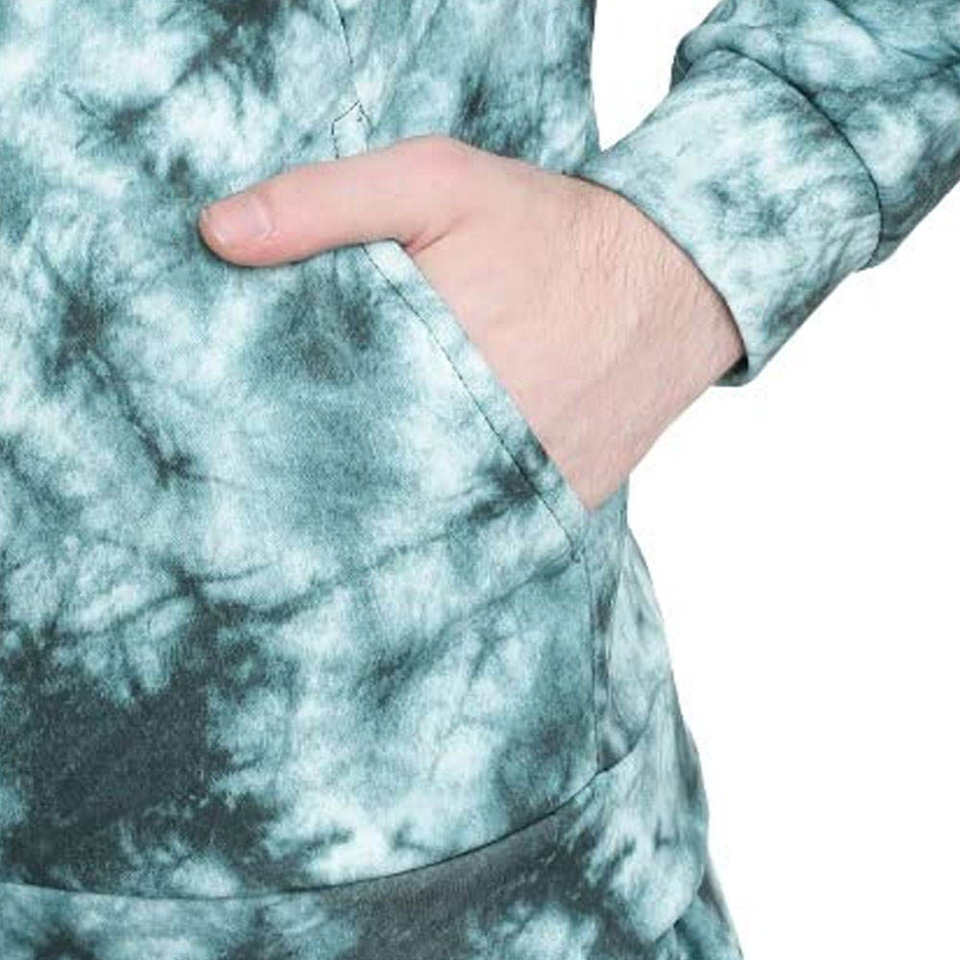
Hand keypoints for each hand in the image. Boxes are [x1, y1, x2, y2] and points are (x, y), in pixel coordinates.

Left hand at [197, 135, 743, 510]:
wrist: (672, 284)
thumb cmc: (551, 232)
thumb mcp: (436, 183)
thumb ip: (324, 202)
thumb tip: (215, 234)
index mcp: (421, 370)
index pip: (310, 421)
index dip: (269, 424)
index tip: (236, 434)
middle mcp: (466, 445)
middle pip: (360, 476)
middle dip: (321, 469)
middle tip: (274, 478)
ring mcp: (514, 487)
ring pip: (416, 512)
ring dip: (382, 498)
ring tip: (346, 488)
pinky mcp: (550, 506)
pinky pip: (477, 524)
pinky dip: (444, 512)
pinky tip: (423, 489)